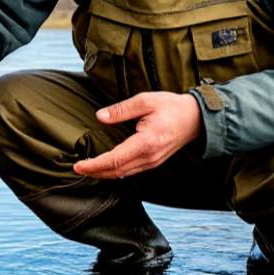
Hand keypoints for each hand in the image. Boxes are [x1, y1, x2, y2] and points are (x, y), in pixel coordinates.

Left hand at [72, 91, 202, 179]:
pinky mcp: (153, 162)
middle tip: (77, 169)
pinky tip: (106, 167)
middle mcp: (149, 157)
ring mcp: (153, 162)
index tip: (79, 165)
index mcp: (146, 142)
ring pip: (123, 174)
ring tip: (87, 169)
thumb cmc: (172, 107)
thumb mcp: (146, 100)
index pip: (115, 159)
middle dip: (95, 172)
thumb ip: (121, 110)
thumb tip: (100, 116)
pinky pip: (131, 171)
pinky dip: (115, 172)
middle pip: (117, 171)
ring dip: (104, 174)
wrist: (196, 118)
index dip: (95, 165)